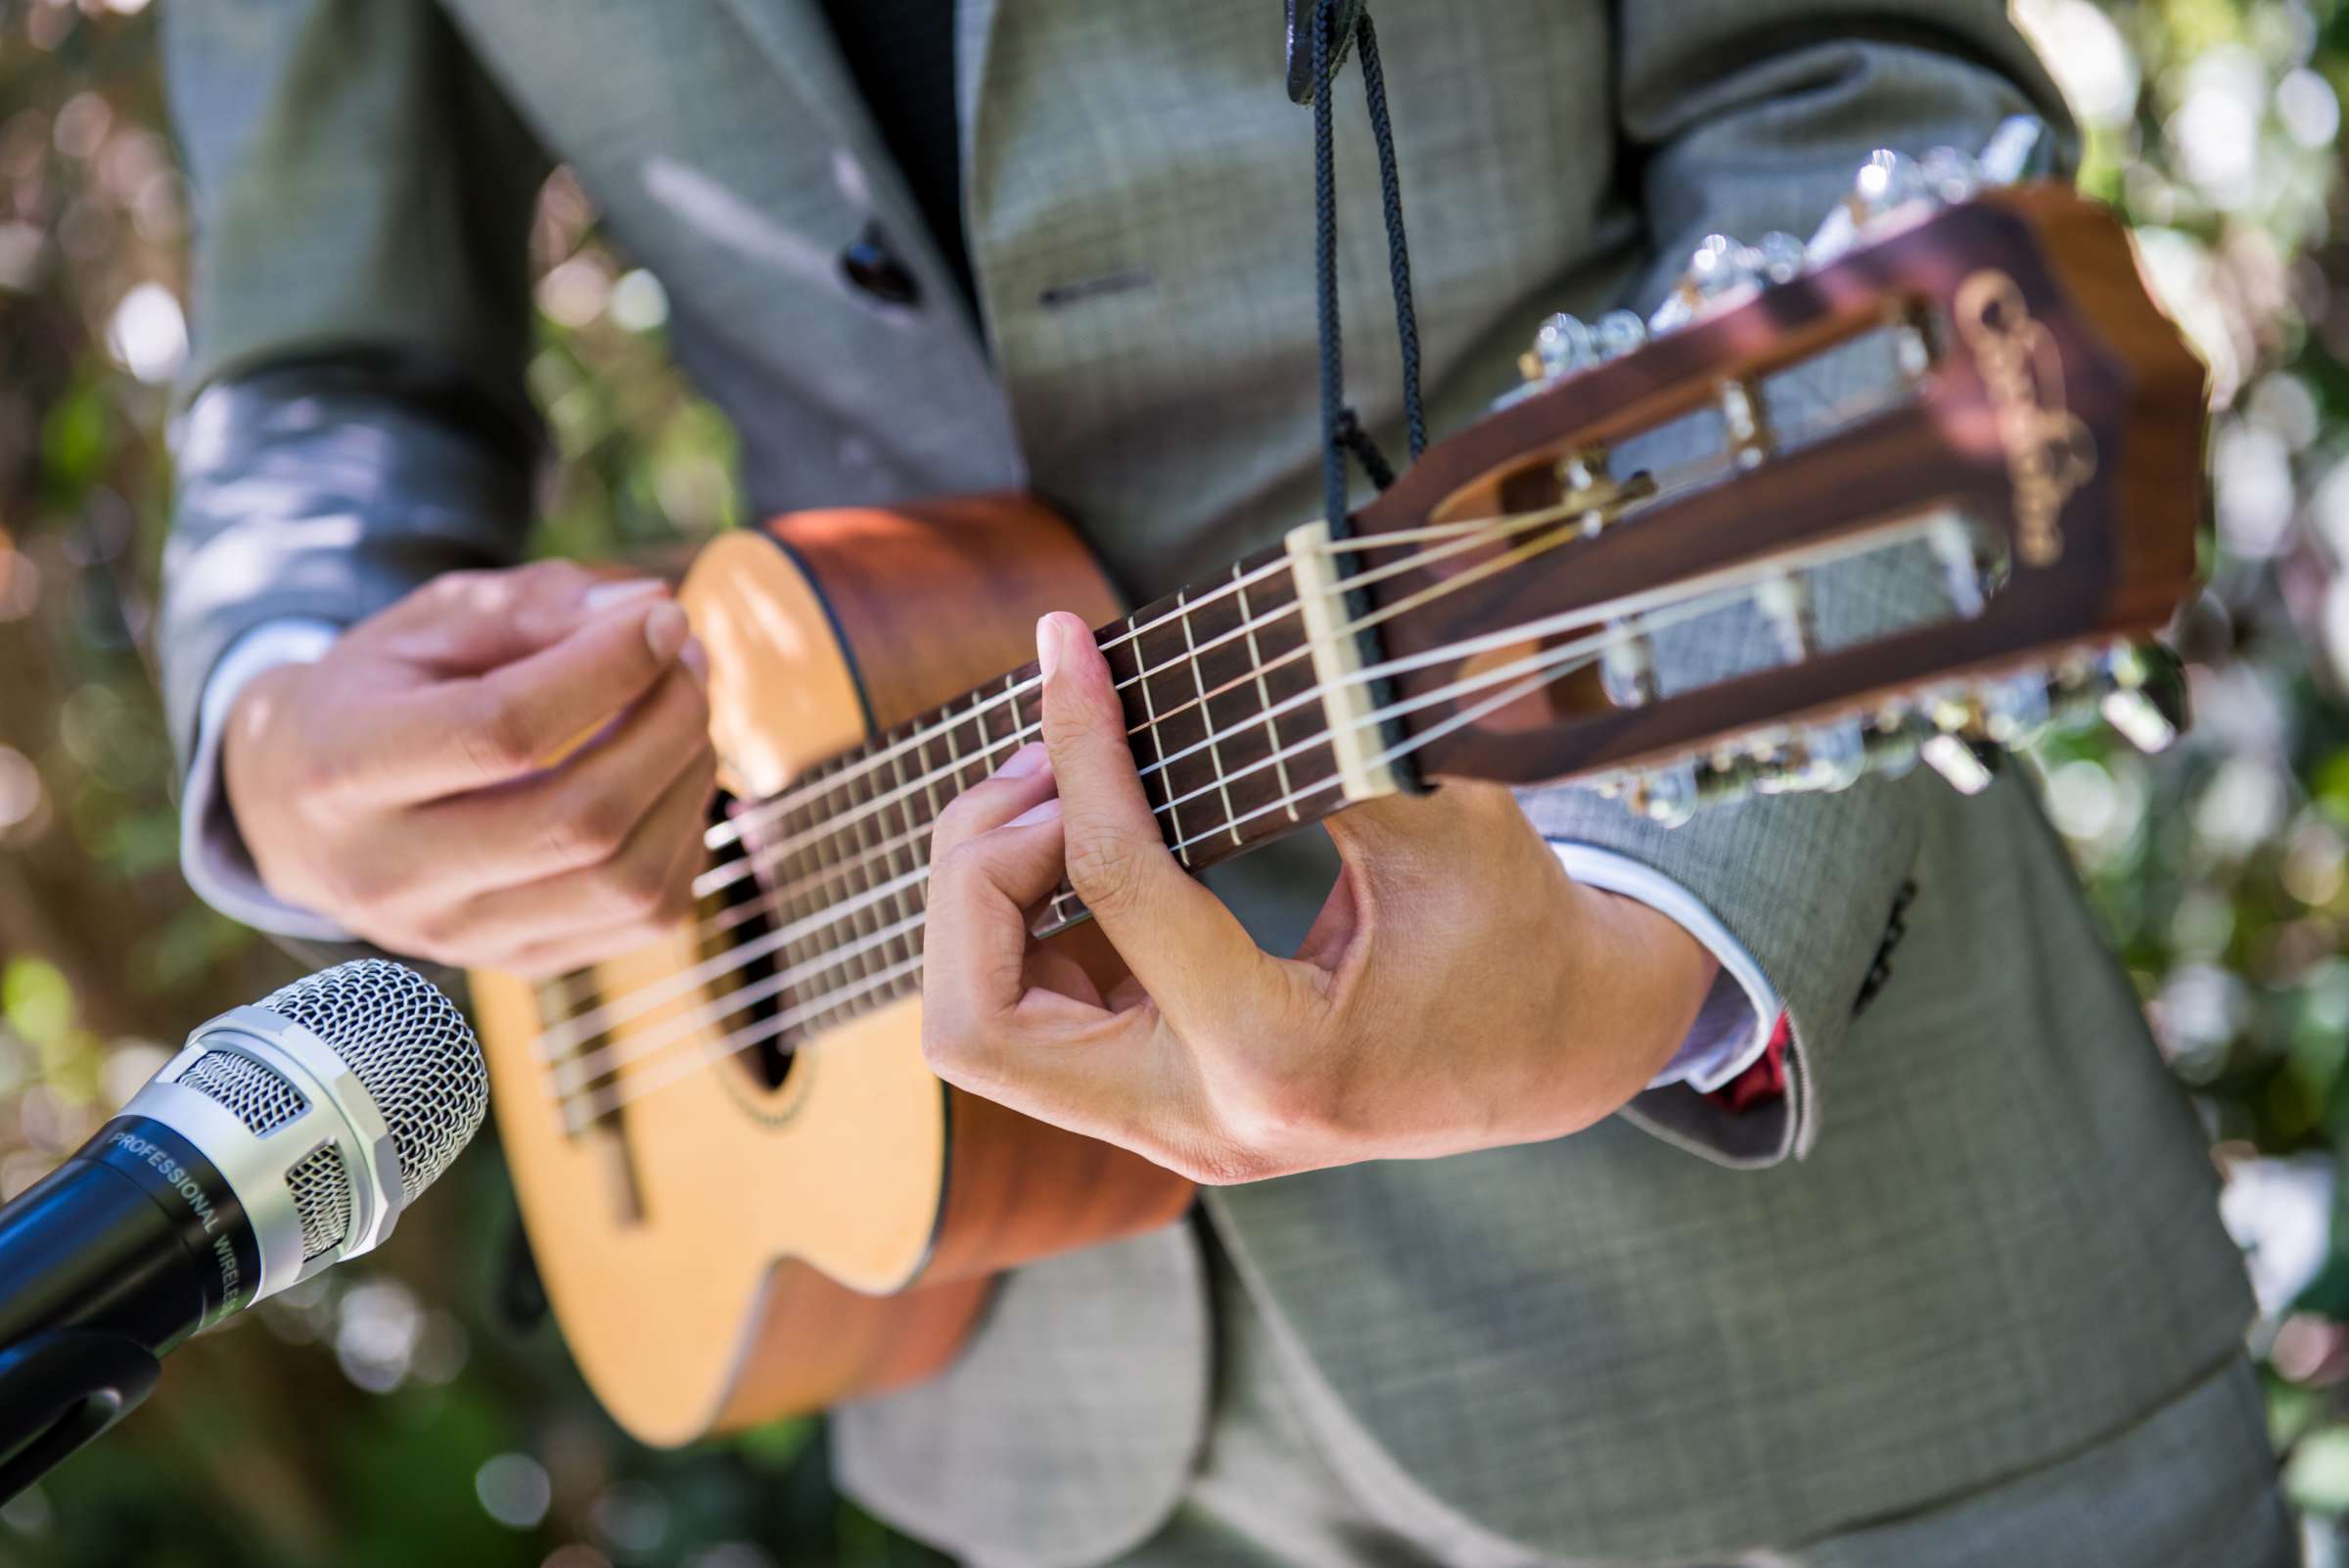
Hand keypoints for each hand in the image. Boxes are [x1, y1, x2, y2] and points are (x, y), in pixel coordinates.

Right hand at [223, 561, 716, 975]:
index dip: (607, 669)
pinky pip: (645, 916)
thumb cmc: (380, 694)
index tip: (665, 621)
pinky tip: (669, 779)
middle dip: (666, 727)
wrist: (302, 814)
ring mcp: (457, 937)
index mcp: (344, 770)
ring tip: (687, 714)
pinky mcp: (518, 962)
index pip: (502, 731)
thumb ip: (532, 604)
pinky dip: (684, 837)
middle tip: (688, 663)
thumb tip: (652, 609)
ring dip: (687, 786)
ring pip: (627, 884)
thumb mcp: (428, 624)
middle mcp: (392, 876)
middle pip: (578, 820)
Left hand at [922, 612, 1720, 1183]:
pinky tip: (1082, 848)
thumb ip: (1331, 736)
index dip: (1078, 743)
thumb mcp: (1447, 817)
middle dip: (978, 871)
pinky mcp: (1162, 1110)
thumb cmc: (1520, 929)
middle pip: (976, 1020)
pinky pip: (1030, 1028)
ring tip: (1054, 795)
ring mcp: (1173, 1132)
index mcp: (1276, 1054)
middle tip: (1040, 767)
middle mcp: (1202, 1120)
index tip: (1068, 647)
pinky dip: (1025, 931)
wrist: (1564, 1048)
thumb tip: (1241, 626)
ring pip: (981, 1032)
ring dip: (989, 903)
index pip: (1115, 883)